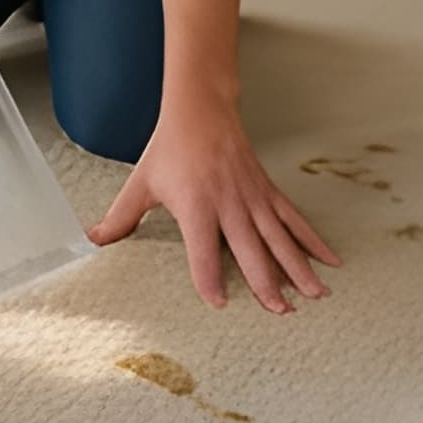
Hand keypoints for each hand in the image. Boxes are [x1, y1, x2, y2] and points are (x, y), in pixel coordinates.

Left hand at [89, 94, 340, 313]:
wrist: (200, 110)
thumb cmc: (169, 149)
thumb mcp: (141, 183)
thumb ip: (120, 217)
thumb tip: (91, 240)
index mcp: (196, 206)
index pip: (202, 251)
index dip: (209, 278)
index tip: (219, 304)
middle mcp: (229, 204)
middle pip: (251, 250)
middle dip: (267, 283)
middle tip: (281, 312)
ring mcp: (253, 198)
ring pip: (280, 238)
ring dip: (299, 268)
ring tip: (316, 297)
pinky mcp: (268, 191)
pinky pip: (294, 219)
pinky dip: (314, 241)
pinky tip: (331, 261)